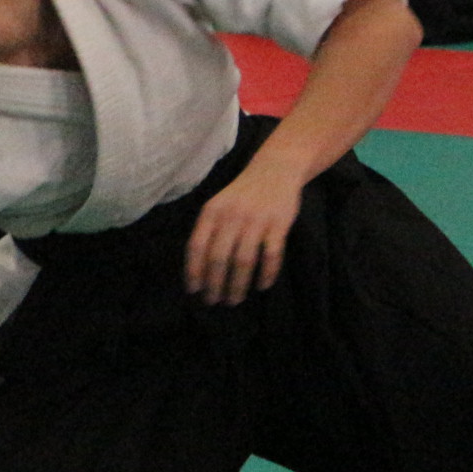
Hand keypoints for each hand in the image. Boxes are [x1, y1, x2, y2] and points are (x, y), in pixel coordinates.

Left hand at [184, 164, 302, 305]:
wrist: (274, 170)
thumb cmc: (241, 194)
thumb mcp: (218, 205)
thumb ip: (208, 230)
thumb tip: (197, 269)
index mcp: (211, 212)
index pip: (197, 246)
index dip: (194, 271)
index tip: (193, 290)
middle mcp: (231, 216)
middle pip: (219, 258)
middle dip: (215, 284)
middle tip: (214, 301)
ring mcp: (256, 220)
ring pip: (243, 260)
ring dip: (238, 285)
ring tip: (234, 300)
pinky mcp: (278, 224)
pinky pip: (272, 255)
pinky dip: (267, 273)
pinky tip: (262, 286)